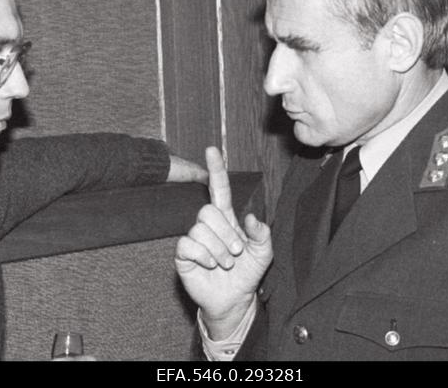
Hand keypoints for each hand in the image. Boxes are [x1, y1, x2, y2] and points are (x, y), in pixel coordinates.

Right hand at [175, 147, 272, 339]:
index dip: (216, 169)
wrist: (235, 299)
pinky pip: (188, 245)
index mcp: (227, 218)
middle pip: (208, 212)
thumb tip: (251, 217)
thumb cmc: (248, 272)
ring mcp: (194, 239)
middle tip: (236, 253)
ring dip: (218, 251)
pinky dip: (204, 257)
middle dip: (226, 234)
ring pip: (200, 230)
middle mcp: (208, 225)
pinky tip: (210, 266)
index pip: (219, 189)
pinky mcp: (184, 255)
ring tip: (226, 264)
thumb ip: (262, 233)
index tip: (212, 149)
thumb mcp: (264, 252)